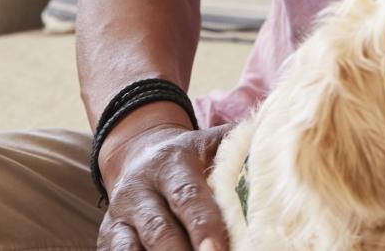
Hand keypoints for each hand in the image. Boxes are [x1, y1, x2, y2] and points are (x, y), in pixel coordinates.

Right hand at [98, 121, 235, 250]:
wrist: (137, 152)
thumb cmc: (188, 157)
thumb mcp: (210, 143)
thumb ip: (239, 145)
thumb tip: (275, 143)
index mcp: (170, 164)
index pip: (187, 196)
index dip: (203, 225)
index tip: (216, 249)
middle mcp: (139, 190)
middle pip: (159, 229)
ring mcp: (120, 215)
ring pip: (131, 247)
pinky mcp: (109, 236)